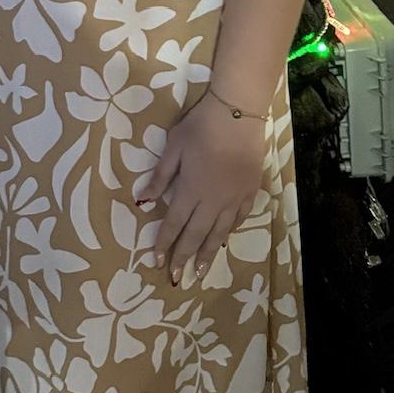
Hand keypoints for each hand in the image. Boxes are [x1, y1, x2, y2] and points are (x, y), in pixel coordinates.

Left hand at [137, 97, 266, 284]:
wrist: (238, 114)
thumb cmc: (201, 126)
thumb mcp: (174, 147)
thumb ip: (161, 176)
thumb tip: (144, 201)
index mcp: (190, 191)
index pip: (173, 224)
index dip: (164, 244)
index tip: (156, 262)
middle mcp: (212, 202)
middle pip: (195, 235)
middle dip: (183, 258)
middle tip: (176, 278)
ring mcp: (234, 199)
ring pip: (218, 233)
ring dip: (207, 254)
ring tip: (200, 272)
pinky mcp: (250, 192)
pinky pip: (239, 219)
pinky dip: (229, 233)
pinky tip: (223, 241)